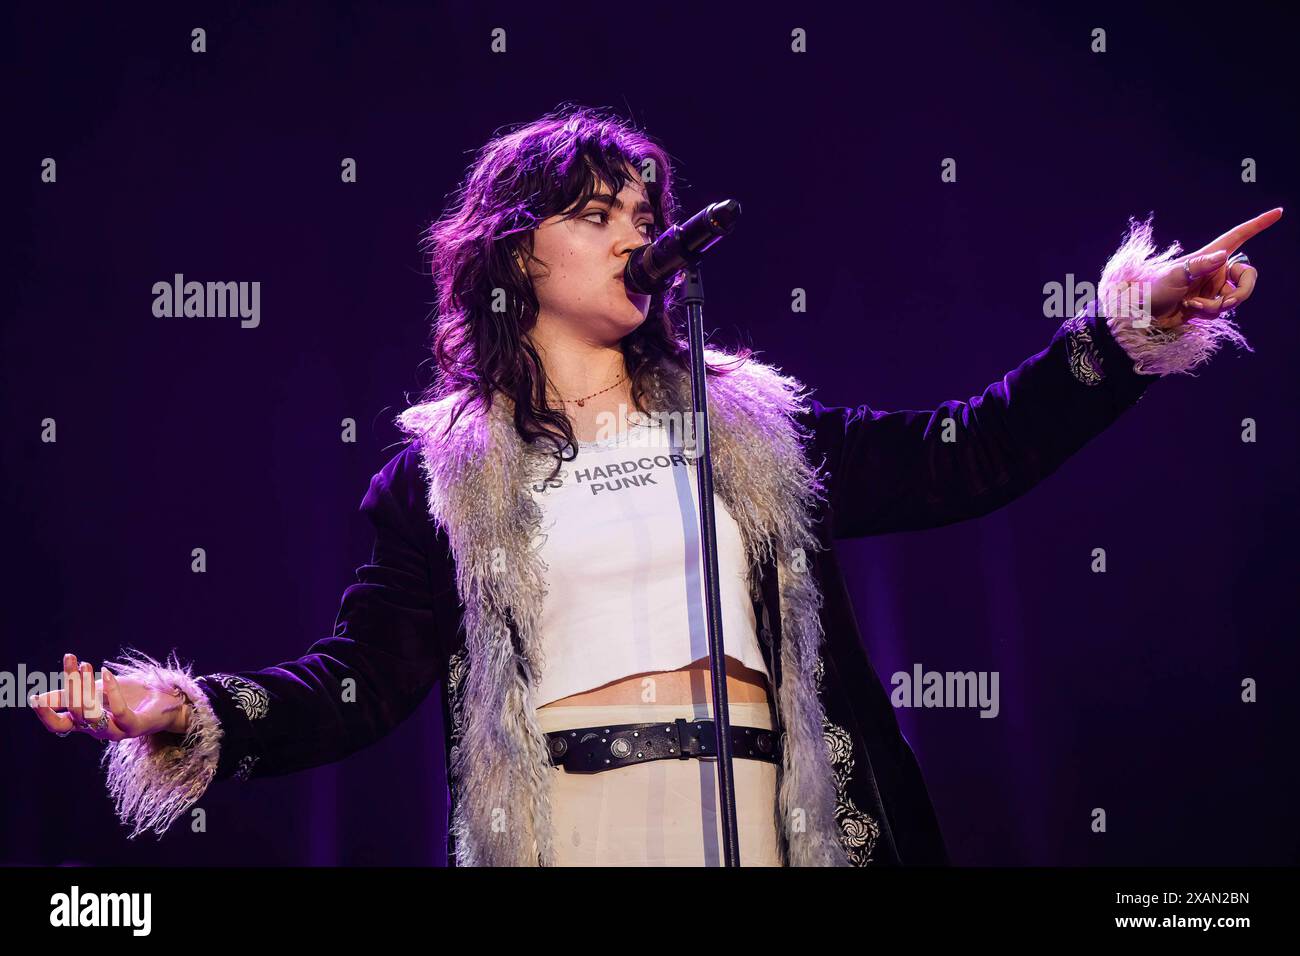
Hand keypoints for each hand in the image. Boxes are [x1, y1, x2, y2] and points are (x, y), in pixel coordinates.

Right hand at [29, 653, 190, 741]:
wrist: (167, 701)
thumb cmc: (131, 695)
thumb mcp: (97, 690)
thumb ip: (71, 694)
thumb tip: (39, 698)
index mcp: (85, 722)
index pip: (58, 724)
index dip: (45, 713)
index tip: (33, 696)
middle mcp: (97, 730)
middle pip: (74, 714)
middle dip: (70, 686)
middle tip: (73, 660)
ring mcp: (116, 730)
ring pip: (91, 716)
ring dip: (86, 688)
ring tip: (86, 664)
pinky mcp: (135, 726)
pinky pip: (119, 712)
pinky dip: (110, 692)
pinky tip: (107, 673)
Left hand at [1142, 208, 1281, 329]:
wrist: (1142, 313)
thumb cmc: (1153, 289)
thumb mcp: (1174, 275)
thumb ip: (1199, 266)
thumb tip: (1223, 256)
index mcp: (1209, 256)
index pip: (1238, 236)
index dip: (1258, 224)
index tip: (1278, 212)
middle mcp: (1215, 270)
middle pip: (1247, 276)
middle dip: (1242, 291)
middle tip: (1226, 303)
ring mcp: (1212, 288)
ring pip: (1235, 298)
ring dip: (1217, 306)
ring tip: (1193, 306)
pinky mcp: (1208, 304)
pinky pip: (1221, 311)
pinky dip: (1208, 313)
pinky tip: (1190, 310)